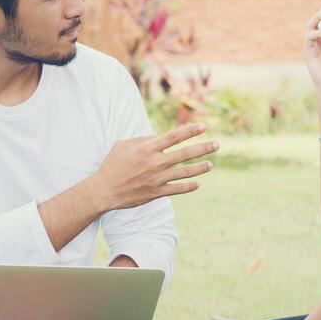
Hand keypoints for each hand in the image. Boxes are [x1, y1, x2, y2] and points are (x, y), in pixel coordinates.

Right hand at [92, 122, 217, 211]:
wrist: (103, 191)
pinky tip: (198, 184)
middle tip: (217, 144)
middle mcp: (155, 163)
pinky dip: (188, 187)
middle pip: (184, 154)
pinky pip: (176, 189)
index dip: (190, 131)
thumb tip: (157, 135)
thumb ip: (141, 139)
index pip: (174, 137)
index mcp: (147, 149)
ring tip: (211, 165)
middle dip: (203, 148)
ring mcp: (156, 179)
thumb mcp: (122, 145)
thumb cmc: (111, 165)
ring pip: (184, 173)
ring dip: (200, 168)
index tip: (204, 126)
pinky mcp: (156, 193)